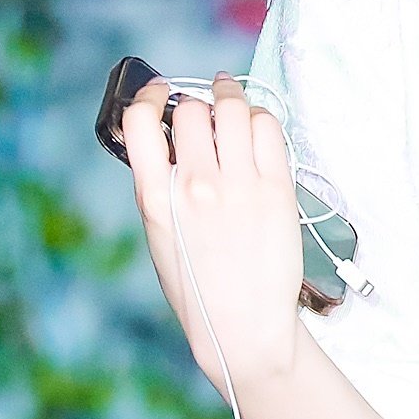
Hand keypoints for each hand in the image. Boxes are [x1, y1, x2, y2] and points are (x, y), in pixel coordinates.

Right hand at [122, 70, 305, 395]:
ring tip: (234, 103)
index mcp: (155, 197)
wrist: (244, 327)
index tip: (162, 92)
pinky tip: (258, 128)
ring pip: (235, 109)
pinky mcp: (277, 189)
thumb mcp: (160, 235)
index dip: (152, 97)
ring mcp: (240, 185)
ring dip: (232, 99)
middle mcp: (195, 184)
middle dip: (199, 102)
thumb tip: (173, 141)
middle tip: (209, 106)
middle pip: (195, 109)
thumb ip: (161, 186)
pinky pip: (269, 129)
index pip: (141, 122)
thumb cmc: (200, 288)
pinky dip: (262, 120)